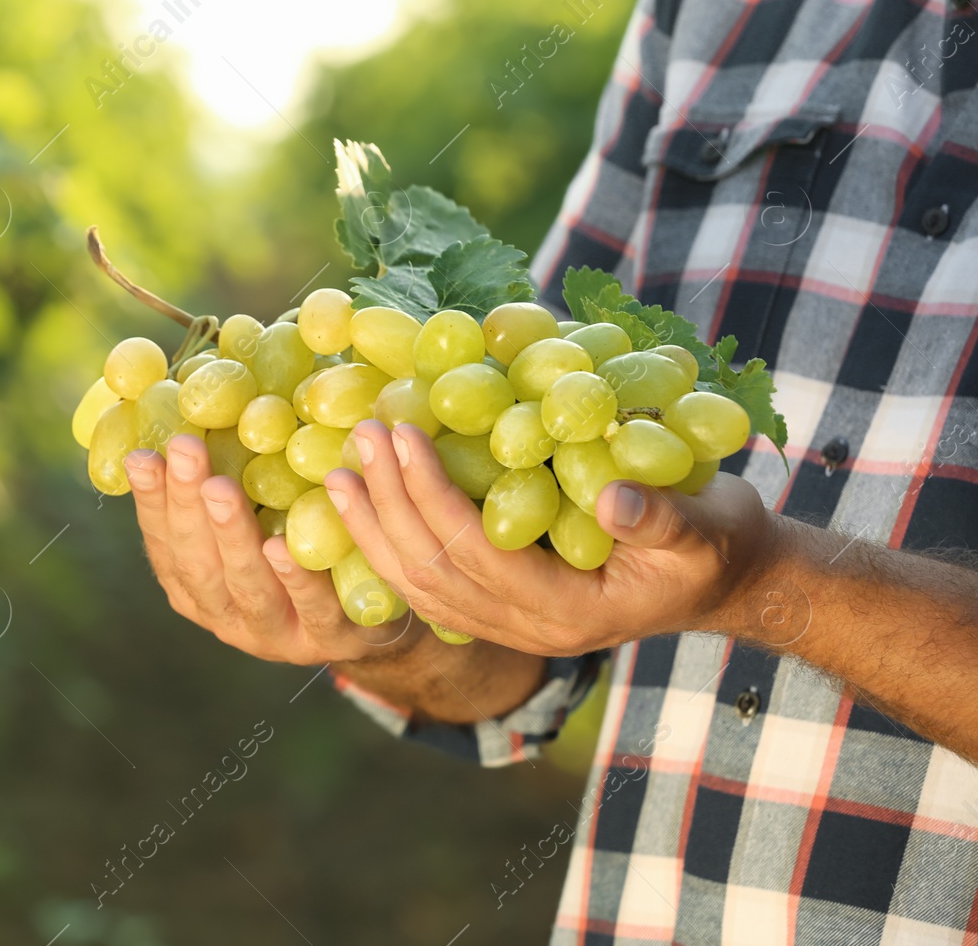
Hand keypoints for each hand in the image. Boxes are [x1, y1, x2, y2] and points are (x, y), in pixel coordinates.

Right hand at [123, 433, 422, 665]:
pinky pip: (310, 608)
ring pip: (246, 588)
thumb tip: (201, 399)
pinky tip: (280, 545)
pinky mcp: (327, 640)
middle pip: (198, 563)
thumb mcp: (261, 515)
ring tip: (219, 488)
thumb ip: (231, 477)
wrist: (374, 617)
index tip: (143, 456)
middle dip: (187, 505)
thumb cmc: (302, 548)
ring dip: (230, 536)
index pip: (165, 542)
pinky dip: (293, 578)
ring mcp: (275, 633)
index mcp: (197, 586)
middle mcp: (226, 614)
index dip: (151, 502)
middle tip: (184, 450)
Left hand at [324, 420, 775, 655]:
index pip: (478, 556)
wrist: (728, 580)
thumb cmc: (721, 543)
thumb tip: (613, 499)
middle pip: (434, 574)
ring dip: (372, 530)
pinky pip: (428, 589)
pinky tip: (361, 509)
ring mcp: (511, 629)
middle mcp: (530, 632)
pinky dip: (388, 549)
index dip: (434, 496)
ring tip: (337, 471)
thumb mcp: (709, 525)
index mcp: (571, 614)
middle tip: (360, 437)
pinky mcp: (501, 613)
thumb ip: (661, 517)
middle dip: (388, 505)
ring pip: (419, 589)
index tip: (404, 434)